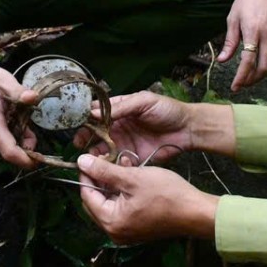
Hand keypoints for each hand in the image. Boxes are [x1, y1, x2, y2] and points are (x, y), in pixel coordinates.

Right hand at [0, 58, 39, 168]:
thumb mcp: (3, 81)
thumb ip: (19, 92)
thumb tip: (34, 98)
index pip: (9, 152)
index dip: (25, 160)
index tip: (39, 161)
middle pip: (8, 150)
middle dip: (24, 146)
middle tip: (32, 131)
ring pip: (1, 145)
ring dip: (14, 139)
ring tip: (20, 121)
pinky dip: (5, 135)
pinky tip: (8, 119)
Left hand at [76, 153, 217, 242]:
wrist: (195, 211)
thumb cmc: (165, 193)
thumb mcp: (133, 177)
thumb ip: (105, 170)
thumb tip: (81, 161)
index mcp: (110, 222)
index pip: (87, 195)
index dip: (87, 174)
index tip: (90, 156)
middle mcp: (114, 232)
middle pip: (96, 201)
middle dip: (100, 179)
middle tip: (106, 159)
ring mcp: (126, 232)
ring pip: (109, 203)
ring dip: (112, 184)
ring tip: (122, 164)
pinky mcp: (137, 229)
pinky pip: (121, 209)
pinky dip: (123, 193)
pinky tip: (131, 176)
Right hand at [78, 91, 193, 161]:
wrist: (187, 129)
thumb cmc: (166, 110)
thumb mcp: (144, 101)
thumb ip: (121, 107)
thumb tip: (93, 112)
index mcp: (120, 110)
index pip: (97, 113)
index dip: (86, 119)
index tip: (78, 125)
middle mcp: (118, 127)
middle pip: (96, 133)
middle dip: (86, 138)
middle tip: (80, 144)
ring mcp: (124, 143)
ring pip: (103, 149)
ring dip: (96, 153)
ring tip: (92, 157)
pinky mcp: (132, 158)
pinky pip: (116, 162)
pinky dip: (110, 164)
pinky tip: (109, 164)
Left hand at [216, 0, 266, 90]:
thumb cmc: (245, 0)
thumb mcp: (232, 19)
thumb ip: (230, 41)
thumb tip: (222, 61)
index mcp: (253, 30)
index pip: (248, 61)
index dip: (241, 77)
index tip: (234, 87)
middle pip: (264, 66)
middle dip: (253, 80)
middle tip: (242, 85)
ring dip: (262, 74)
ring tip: (250, 78)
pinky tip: (260, 65)